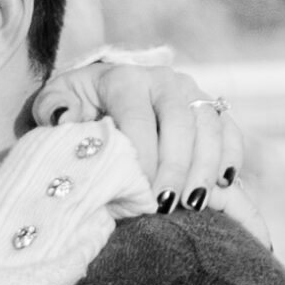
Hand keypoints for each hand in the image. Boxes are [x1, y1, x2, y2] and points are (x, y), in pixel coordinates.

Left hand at [37, 52, 244, 213]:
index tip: (138, 192)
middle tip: (165, 205)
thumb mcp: (54, 102)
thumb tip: (66, 118)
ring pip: (210, 126)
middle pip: (181, 121)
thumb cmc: (76, 106)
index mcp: (125, 78)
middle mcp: (164, 79)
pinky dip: (231, 156)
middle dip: (176, 167)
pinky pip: (230, 130)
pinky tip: (222, 185)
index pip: (139, 117)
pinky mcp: (210, 107)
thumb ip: (52, 109)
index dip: (142, 157)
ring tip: (193, 204)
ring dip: (205, 167)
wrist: (101, 92)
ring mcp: (191, 91)